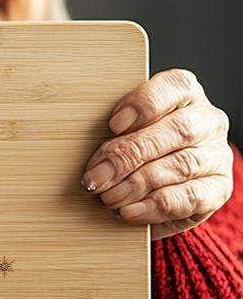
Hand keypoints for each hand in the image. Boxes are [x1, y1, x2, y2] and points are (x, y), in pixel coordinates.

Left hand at [82, 69, 232, 239]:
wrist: (158, 191)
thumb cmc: (132, 151)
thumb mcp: (122, 132)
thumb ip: (113, 130)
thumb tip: (78, 146)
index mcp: (185, 95)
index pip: (176, 86)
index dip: (145, 103)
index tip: (113, 124)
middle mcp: (207, 121)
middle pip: (176, 130)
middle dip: (129, 155)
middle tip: (95, 177)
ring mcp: (217, 156)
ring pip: (181, 164)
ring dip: (136, 183)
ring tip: (107, 197)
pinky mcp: (219, 190)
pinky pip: (189, 197)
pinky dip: (153, 206)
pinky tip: (127, 211)